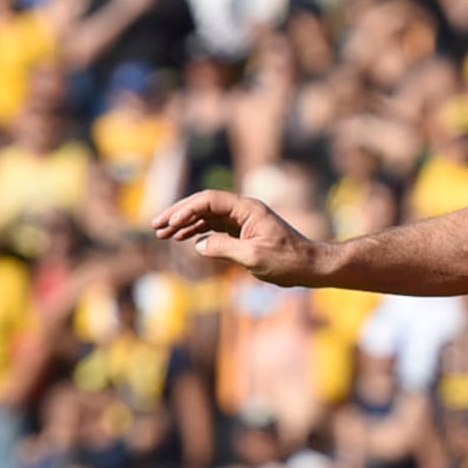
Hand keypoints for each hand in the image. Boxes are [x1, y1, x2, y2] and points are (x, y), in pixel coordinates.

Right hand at [148, 190, 325, 285]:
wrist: (312, 266)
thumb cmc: (288, 262)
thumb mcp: (253, 257)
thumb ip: (223, 248)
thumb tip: (197, 244)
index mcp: (247, 209)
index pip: (209, 200)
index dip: (185, 209)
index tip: (169, 223)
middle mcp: (244, 210)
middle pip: (204, 205)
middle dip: (178, 214)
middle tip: (156, 226)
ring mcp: (244, 220)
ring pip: (208, 216)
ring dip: (186, 224)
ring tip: (164, 235)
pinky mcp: (245, 231)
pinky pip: (217, 227)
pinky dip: (199, 232)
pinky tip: (186, 240)